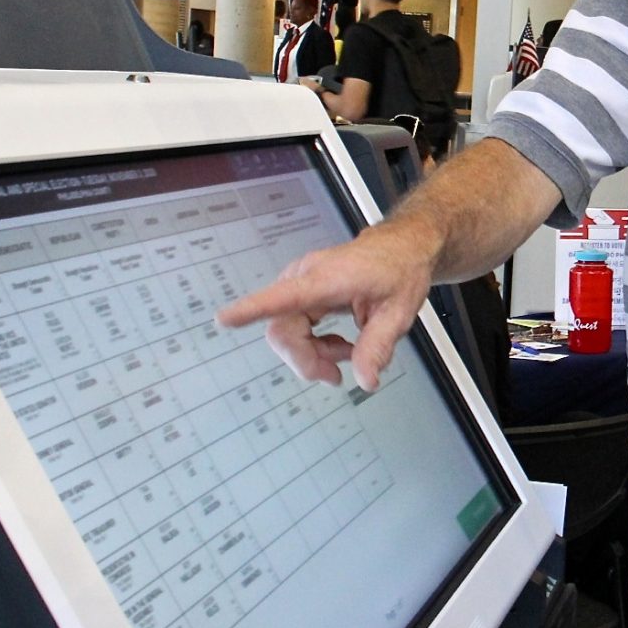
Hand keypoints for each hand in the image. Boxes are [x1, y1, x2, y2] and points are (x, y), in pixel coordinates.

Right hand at [215, 220, 434, 390]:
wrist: (402, 247)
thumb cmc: (400, 270)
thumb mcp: (399, 312)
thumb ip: (377, 347)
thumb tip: (364, 380)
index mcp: (327, 279)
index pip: (283, 296)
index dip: (251, 310)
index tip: (225, 319)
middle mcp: (305, 279)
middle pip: (282, 331)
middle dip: (305, 361)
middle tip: (336, 376)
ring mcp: (301, 285)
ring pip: (286, 333)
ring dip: (313, 354)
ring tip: (348, 353)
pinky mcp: (302, 293)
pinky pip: (294, 328)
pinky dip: (314, 345)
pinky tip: (339, 344)